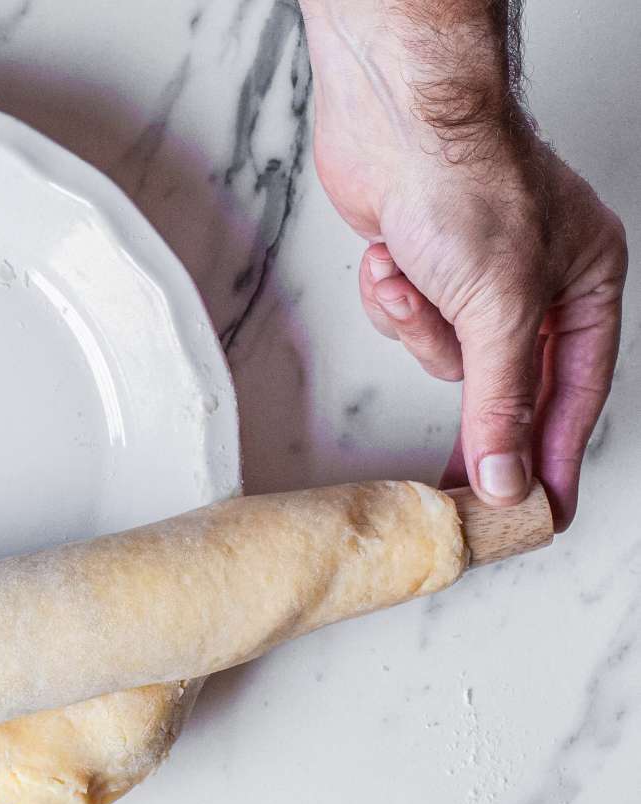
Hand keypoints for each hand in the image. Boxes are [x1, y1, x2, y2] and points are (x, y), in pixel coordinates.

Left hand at [303, 3, 625, 528]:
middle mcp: (539, 283)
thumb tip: (508, 476)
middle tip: (459, 484)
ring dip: (416, 327)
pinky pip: (406, 322)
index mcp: (589, 285)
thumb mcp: (499, 309)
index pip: (576, 394)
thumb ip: (501, 401)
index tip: (538, 513)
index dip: (553, 456)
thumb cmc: (468, 183)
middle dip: (471, 407)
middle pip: (506, 383)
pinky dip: (390, 300)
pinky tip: (385, 261)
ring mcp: (476, 276)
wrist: (396, 120)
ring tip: (407, 279)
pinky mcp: (421, 269)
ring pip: (446, 356)